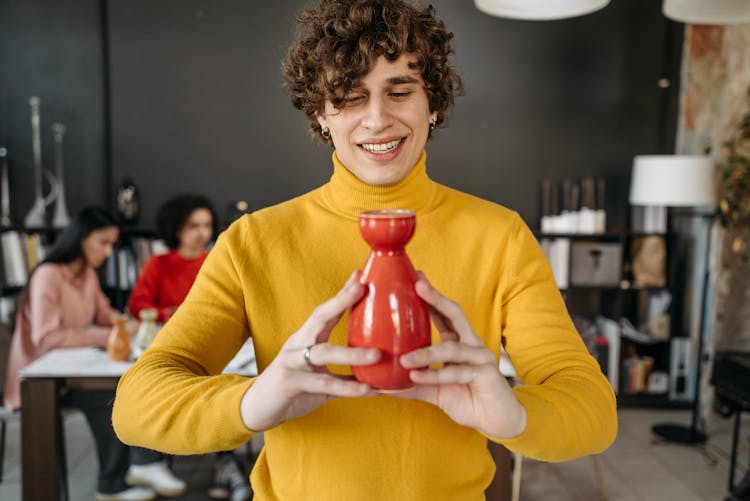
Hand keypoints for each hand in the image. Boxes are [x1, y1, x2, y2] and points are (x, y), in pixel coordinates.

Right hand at [240, 271, 380, 430]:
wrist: (258, 408)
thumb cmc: (294, 387)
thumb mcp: (319, 374)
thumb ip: (345, 369)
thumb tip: (377, 368)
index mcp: (306, 338)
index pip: (326, 310)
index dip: (343, 293)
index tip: (360, 275)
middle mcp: (298, 344)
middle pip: (319, 317)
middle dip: (341, 301)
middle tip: (363, 289)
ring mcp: (291, 362)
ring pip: (323, 353)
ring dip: (351, 354)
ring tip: (377, 356)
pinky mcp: (289, 383)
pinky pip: (322, 384)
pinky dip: (347, 388)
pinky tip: (368, 390)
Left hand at [392, 272, 526, 439]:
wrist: (496, 420)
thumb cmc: (466, 399)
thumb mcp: (433, 390)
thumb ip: (411, 385)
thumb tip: (382, 385)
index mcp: (458, 341)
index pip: (443, 313)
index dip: (430, 296)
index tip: (414, 279)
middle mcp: (471, 343)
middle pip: (454, 313)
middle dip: (436, 298)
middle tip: (417, 286)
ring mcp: (480, 356)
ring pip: (451, 348)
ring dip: (426, 353)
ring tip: (404, 360)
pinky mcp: (486, 373)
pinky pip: (458, 372)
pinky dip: (436, 375)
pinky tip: (416, 378)